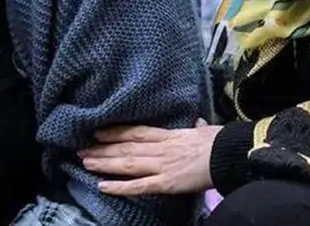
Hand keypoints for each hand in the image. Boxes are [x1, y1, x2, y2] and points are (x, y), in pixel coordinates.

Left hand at [78, 119, 220, 195]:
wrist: (228, 154)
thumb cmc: (219, 141)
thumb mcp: (204, 129)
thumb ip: (196, 127)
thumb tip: (197, 122)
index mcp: (169, 135)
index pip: (136, 131)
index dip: (115, 132)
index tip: (97, 131)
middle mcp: (160, 149)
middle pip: (126, 148)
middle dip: (102, 149)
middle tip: (81, 149)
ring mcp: (161, 166)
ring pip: (127, 164)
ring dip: (104, 163)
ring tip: (85, 162)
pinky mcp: (166, 183)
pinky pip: (139, 186)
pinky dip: (119, 187)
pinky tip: (102, 186)